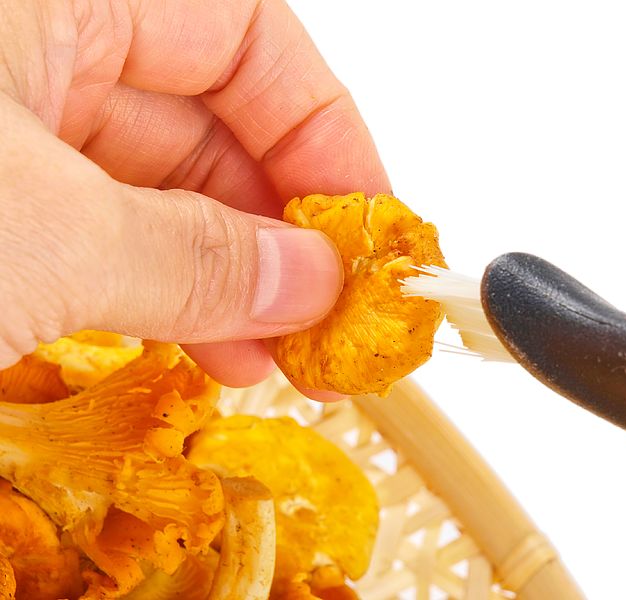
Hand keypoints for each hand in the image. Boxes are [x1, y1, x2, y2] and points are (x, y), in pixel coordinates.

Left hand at [0, 0, 388, 393]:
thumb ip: (186, 256)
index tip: (368, 229)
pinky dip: (160, 298)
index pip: (242, 36)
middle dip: (279, 232)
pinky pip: (99, 244)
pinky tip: (208, 353)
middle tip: (332, 320)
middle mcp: (33, 55)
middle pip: (210, 128)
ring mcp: (6, 137)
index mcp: (56, 1)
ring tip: (281, 360)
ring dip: (230, 282)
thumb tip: (313, 283)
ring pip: (157, 197)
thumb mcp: (39, 235)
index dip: (322, 132)